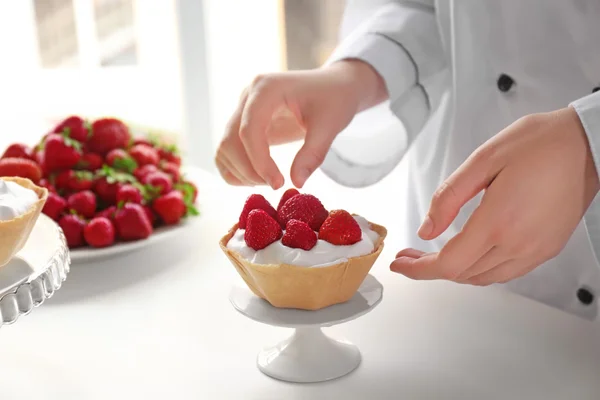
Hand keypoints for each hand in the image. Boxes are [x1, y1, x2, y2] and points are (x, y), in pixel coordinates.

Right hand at [215, 60, 386, 188]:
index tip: (278, 184)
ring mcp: (242, 110)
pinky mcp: (243, 124)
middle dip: (249, 170)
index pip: (249, 130)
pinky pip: (226, 151)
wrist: (333, 87)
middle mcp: (247, 96)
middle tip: (277, 184)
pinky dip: (236, 170)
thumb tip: (296, 183)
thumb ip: (313, 154)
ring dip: (241, 172)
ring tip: (271, 180)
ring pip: (224, 148)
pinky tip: (260, 177)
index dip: (259, 161)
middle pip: (230, 141)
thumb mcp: (330, 125)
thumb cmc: (334, 100)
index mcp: (266, 88)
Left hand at [390, 107, 599, 285]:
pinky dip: (481, 268)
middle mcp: (519, 244)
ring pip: (484, 277)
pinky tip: (469, 250)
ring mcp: (536, 250)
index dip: (419, 269)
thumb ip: (449, 197)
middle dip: (430, 268)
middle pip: (463, 274)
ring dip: (455, 270)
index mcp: (499, 222)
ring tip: (435, 253)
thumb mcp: (483, 160)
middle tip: (411, 253)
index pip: (448, 264)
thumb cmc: (540, 143)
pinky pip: (506, 271)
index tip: (400, 264)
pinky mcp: (548, 248)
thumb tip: (427, 230)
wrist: (589, 144)